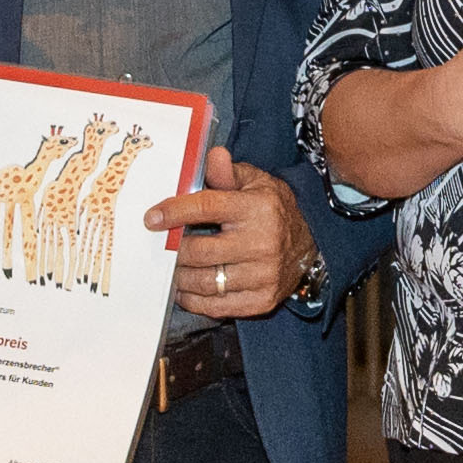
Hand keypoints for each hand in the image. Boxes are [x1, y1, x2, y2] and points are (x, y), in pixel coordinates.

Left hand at [149, 147, 314, 323]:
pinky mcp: (261, 300)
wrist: (310, 244)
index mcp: (257, 209)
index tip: (152, 219)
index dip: (173, 212)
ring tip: (171, 268)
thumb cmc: (272, 210)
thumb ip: (228, 173)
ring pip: (204, 282)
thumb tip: (213, 155)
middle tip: (162, 247)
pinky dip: (194, 299)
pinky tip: (186, 289)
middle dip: (174, 250)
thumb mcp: (255, 183)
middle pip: (199, 251)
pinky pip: (216, 306)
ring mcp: (263, 276)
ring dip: (180, 277)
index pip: (205, 208)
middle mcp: (262, 243)